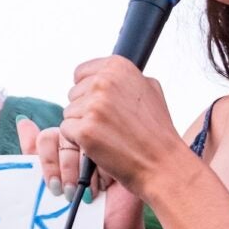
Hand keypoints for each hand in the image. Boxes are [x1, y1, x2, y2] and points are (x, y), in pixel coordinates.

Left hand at [16, 117, 144, 228]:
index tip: (52, 186)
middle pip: (67, 136)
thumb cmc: (78, 211)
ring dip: (83, 173)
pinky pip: (108, 150)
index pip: (48, 136)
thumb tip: (23, 121)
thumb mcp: (50, 183)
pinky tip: (103, 187)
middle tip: (68, 192)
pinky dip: (102, 172)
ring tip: (85, 194)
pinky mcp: (122, 154)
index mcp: (66, 144)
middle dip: (65, 168)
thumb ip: (35, 155)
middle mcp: (85, 140)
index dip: (47, 161)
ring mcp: (105, 145)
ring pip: (86, 142)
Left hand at [62, 56, 186, 200]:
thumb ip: (124, 78)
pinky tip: (101, 144)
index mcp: (118, 66)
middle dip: (86, 109)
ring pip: (69, 113)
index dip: (89, 91)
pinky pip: (67, 130)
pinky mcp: (85, 129)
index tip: (103, 105)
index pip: (81, 73)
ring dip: (83, 125)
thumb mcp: (150, 89)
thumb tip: (106, 73)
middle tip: (110, 123)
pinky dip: (79, 141)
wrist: (161, 162)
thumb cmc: (156, 130)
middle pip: (73, 93)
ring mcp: (94, 105)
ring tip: (109, 134)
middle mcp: (104, 81)